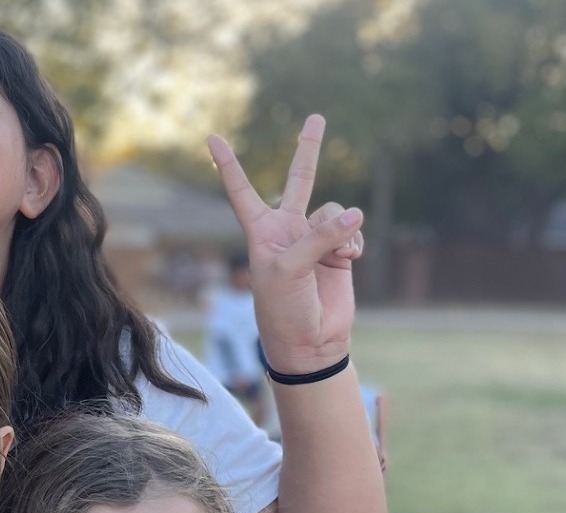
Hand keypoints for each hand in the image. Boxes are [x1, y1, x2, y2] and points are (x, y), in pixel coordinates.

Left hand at [208, 115, 365, 373]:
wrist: (310, 342)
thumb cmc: (283, 309)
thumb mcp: (289, 271)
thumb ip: (319, 238)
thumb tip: (353, 215)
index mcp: (261, 231)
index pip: (241, 191)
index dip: (227, 165)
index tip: (211, 138)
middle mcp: (288, 229)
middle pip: (300, 180)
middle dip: (309, 149)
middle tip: (317, 117)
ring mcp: (315, 238)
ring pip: (335, 210)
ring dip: (339, 230)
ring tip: (338, 255)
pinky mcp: (340, 250)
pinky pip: (352, 229)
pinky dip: (354, 242)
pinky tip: (349, 260)